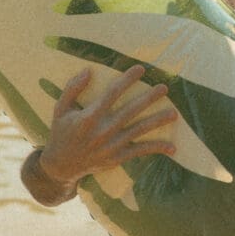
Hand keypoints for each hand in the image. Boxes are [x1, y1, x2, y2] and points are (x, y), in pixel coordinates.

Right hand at [38, 65, 176, 188]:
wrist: (61, 166)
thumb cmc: (61, 133)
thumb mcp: (60, 109)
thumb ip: (72, 89)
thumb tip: (88, 71)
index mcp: (89, 117)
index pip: (112, 94)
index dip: (127, 80)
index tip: (141, 68)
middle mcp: (102, 131)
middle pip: (130, 110)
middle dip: (149, 98)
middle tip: (164, 87)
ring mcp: (111, 145)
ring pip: (139, 130)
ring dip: (157, 121)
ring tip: (174, 113)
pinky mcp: (117, 158)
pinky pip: (140, 152)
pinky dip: (156, 149)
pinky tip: (172, 148)